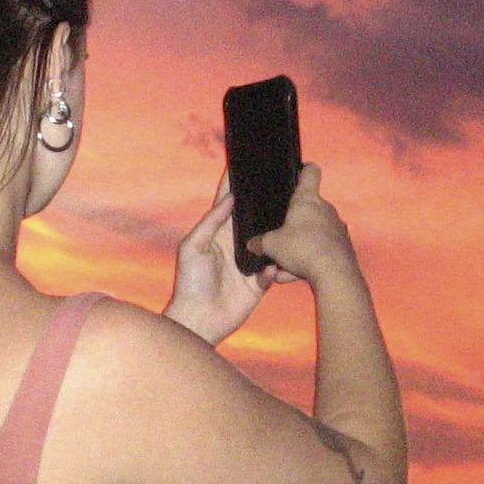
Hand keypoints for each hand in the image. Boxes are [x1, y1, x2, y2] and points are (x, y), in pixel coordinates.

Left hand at [163, 171, 297, 345]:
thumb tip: (229, 198)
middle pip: (254, 218)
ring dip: (278, 233)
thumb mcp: (193, 247)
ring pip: (270, 241)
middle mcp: (236, 244)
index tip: (246, 163)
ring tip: (292, 218)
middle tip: (282, 185)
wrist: (200, 320)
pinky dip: (278, 266)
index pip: (228, 202)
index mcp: (219, 233)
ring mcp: (250, 262)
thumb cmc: (190, 283)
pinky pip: (275, 268)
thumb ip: (210, 222)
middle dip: (266, 203)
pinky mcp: (260, 281)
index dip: (235, 184)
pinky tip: (277, 264)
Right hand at [246, 163, 355, 287]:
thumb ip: (260, 242)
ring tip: (282, 268)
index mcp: (307, 199)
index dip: (304, 169)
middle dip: (293, 224)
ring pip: (312, 234)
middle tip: (278, 239)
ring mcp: (337, 228)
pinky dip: (308, 261)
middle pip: (308, 209)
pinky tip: (294, 276)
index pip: (310, 172)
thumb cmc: (300, 247)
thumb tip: (252, 244)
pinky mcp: (343, 247)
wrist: (333, 273)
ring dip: (298, 248)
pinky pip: (320, 250)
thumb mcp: (271, 245)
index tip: (298, 172)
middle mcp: (326, 209)